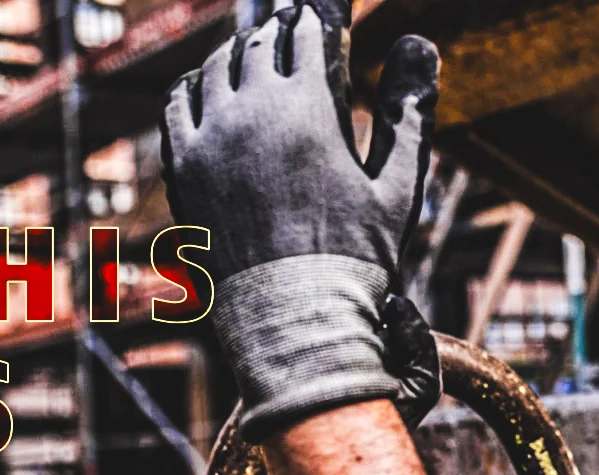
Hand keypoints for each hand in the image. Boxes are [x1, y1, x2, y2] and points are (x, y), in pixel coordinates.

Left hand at [161, 2, 440, 439]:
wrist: (296, 321)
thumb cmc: (357, 259)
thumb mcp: (399, 185)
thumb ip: (408, 110)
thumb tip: (419, 41)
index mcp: (308, 109)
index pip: (306, 35)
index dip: (314, 19)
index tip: (318, 13)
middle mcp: (251, 113)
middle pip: (258, 44)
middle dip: (276, 30)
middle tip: (286, 23)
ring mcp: (209, 139)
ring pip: (215, 68)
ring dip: (237, 53)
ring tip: (252, 50)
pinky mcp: (182, 168)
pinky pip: (179, 105)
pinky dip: (196, 86)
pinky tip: (208, 87)